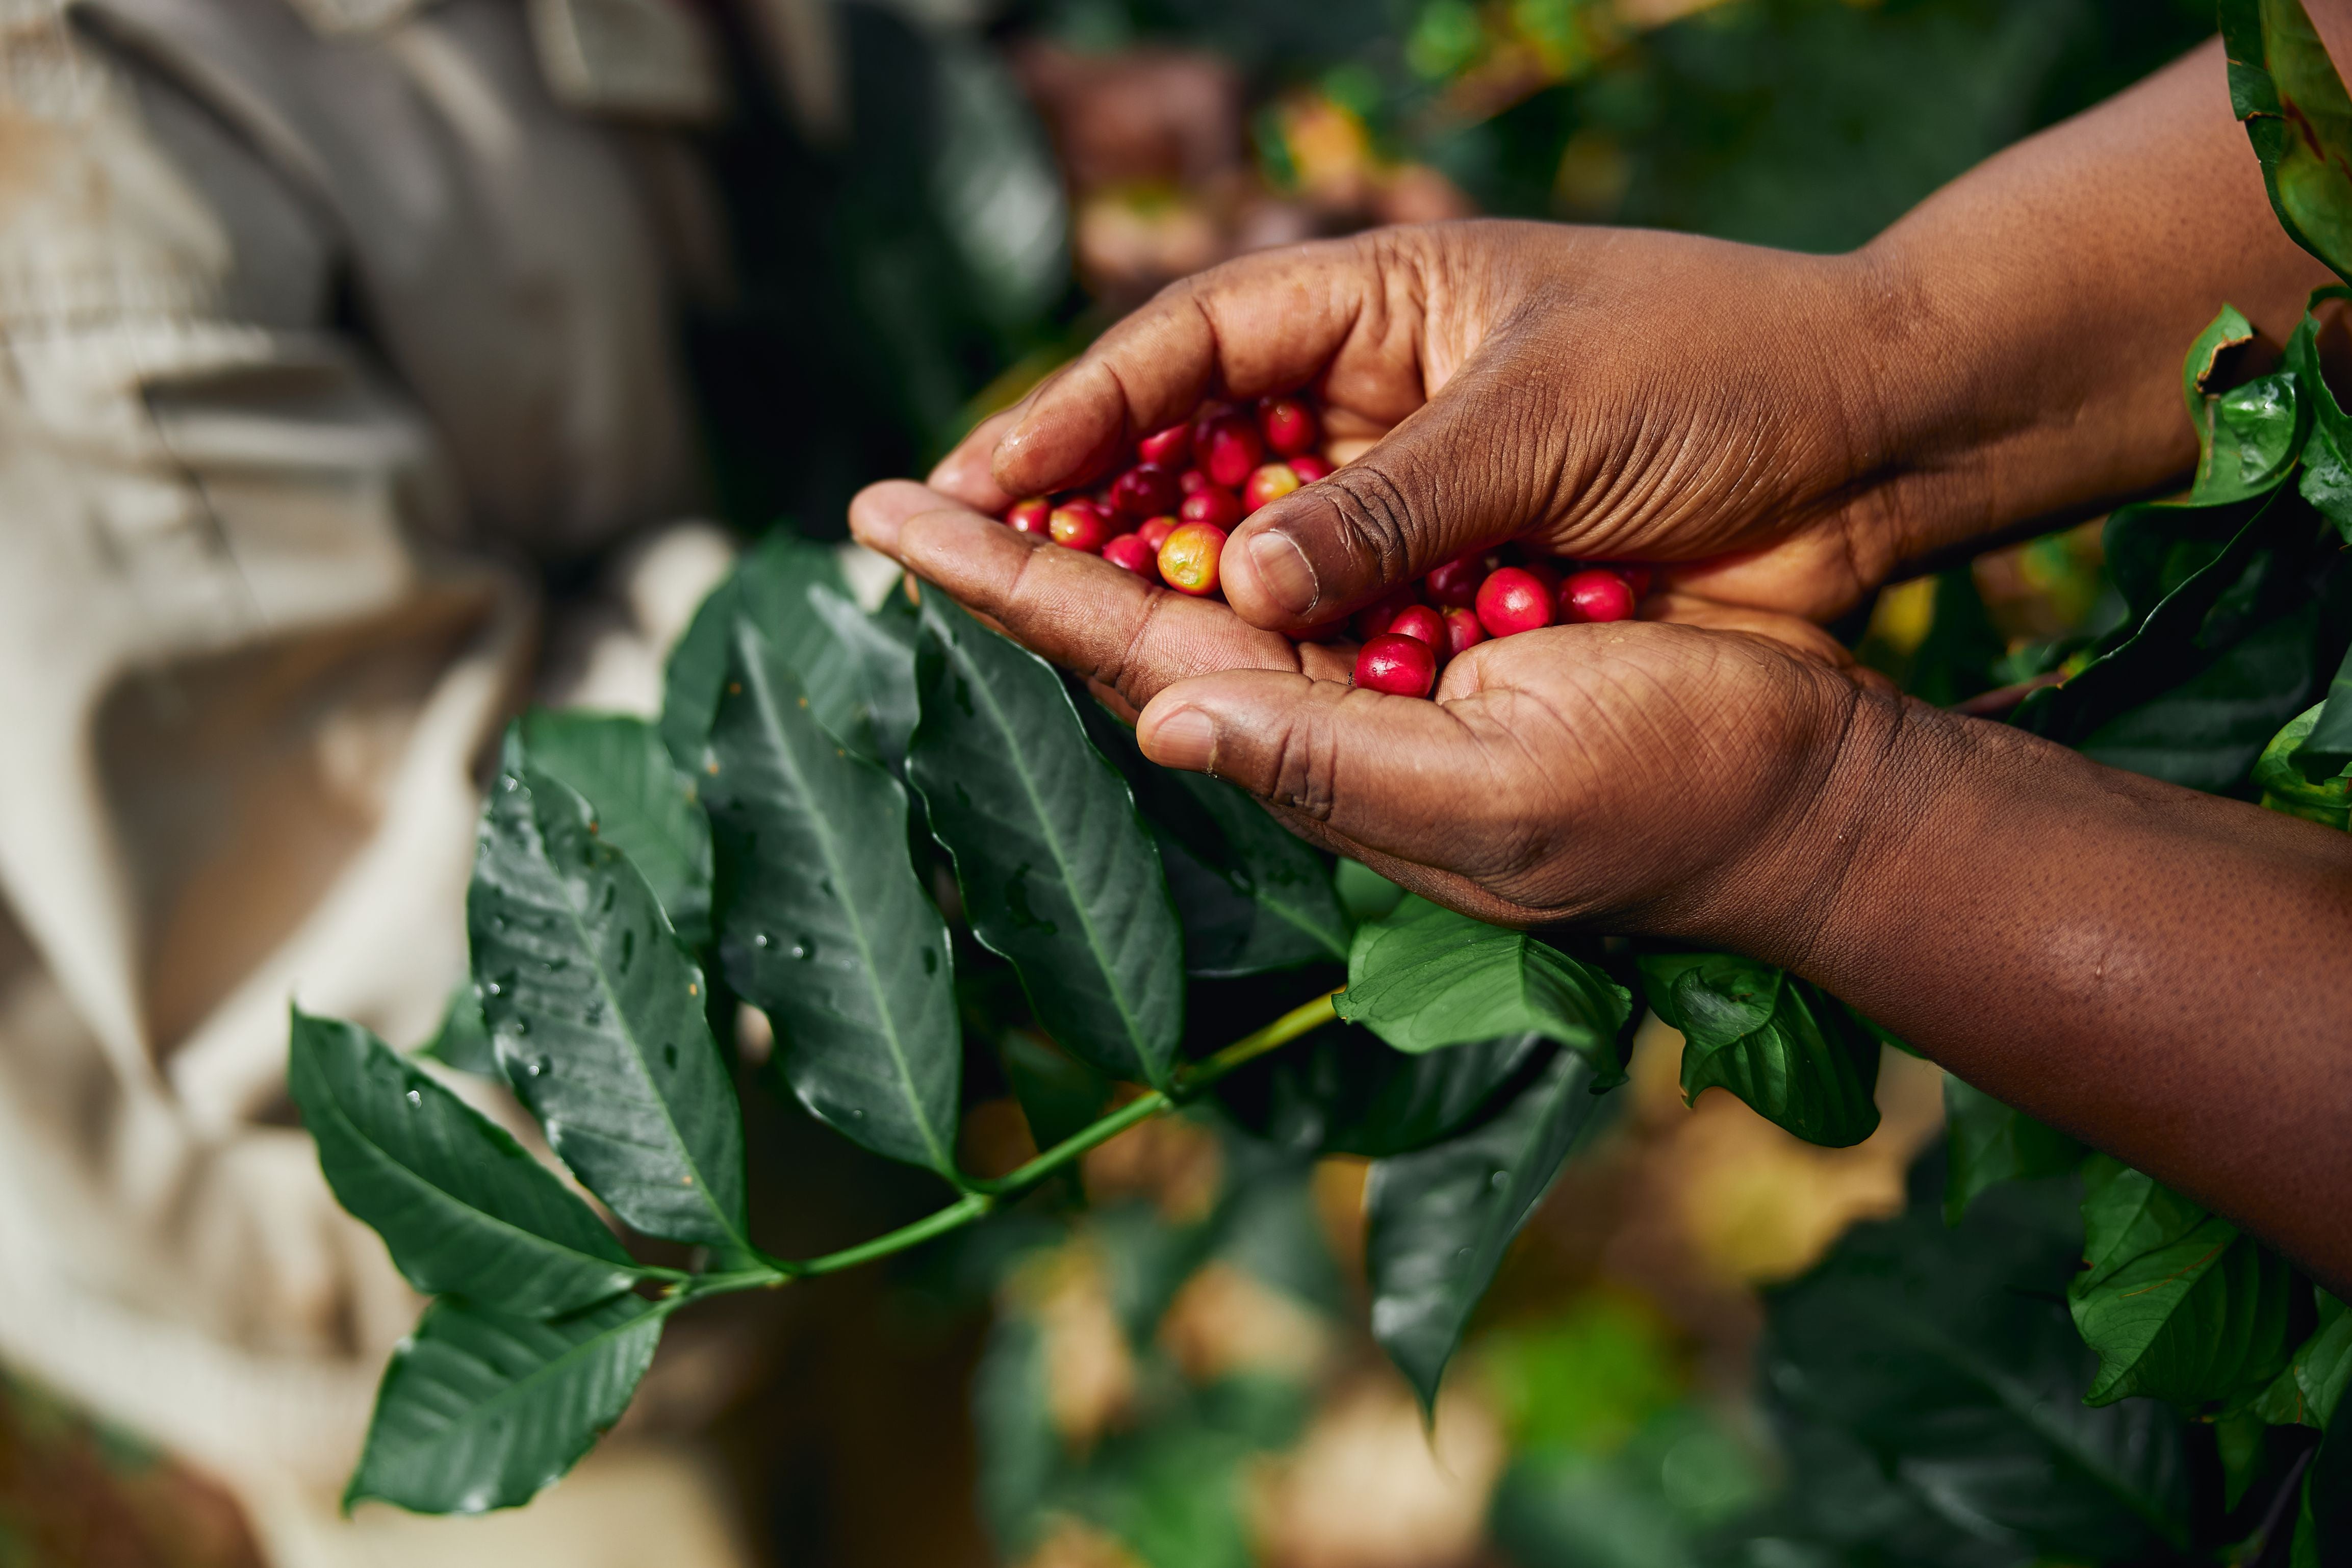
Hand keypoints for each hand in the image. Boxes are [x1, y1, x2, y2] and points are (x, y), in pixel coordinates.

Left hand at [850, 481, 1886, 939]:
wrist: (1801, 784)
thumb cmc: (1674, 796)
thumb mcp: (1501, 795)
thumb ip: (1329, 762)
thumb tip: (1168, 716)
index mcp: (1316, 750)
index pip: (1123, 647)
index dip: (1004, 579)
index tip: (889, 517)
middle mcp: (1325, 709)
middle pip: (1135, 612)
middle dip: (1017, 550)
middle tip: (900, 495)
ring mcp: (1381, 667)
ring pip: (1209, 580)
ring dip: (1104, 524)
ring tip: (997, 476)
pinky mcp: (1445, 623)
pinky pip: (1305, 561)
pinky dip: (1229, 512)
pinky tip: (1172, 478)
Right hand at [925, 219, 1916, 630]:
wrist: (1875, 449)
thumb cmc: (1720, 379)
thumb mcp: (1548, 421)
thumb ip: (1394, 504)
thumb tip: (1243, 587)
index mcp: (1379, 306)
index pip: (1183, 351)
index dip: (1069, 416)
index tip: (970, 482)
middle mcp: (1371, 402)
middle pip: (1187, 457)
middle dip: (1077, 513)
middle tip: (955, 569)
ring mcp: (1407, 499)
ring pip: (1249, 553)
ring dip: (1163, 596)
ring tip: (1042, 641)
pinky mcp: (1452, 587)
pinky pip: (1336, 627)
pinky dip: (1276, 660)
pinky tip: (1202, 695)